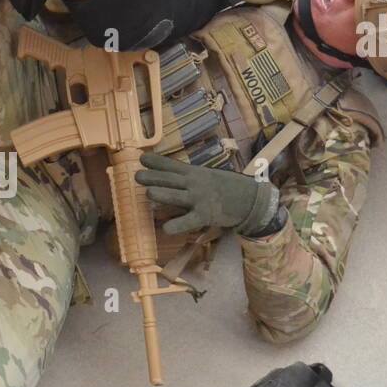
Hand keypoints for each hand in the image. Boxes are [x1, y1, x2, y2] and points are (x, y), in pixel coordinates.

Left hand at [136, 153, 279, 236]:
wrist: (250, 199)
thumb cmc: (226, 188)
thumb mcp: (207, 176)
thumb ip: (189, 176)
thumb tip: (171, 176)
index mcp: (194, 173)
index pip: (172, 165)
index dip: (156, 162)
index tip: (141, 158)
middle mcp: (194, 184)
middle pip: (170, 180)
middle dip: (153, 177)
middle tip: (136, 176)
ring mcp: (199, 199)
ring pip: (176, 197)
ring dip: (161, 194)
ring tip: (148, 193)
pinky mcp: (205, 215)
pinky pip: (188, 222)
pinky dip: (176, 225)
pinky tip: (166, 229)